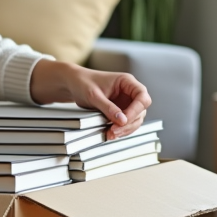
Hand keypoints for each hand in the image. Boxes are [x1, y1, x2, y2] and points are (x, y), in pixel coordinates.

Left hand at [30, 60, 150, 140]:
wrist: (74, 84)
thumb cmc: (83, 83)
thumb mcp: (94, 95)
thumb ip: (108, 107)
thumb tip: (122, 121)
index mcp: (127, 82)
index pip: (142, 97)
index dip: (136, 110)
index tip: (124, 120)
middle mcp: (130, 92)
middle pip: (140, 111)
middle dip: (128, 123)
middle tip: (113, 131)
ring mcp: (126, 103)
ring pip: (135, 120)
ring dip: (125, 129)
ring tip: (110, 134)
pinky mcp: (120, 112)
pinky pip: (126, 124)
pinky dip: (120, 130)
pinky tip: (110, 133)